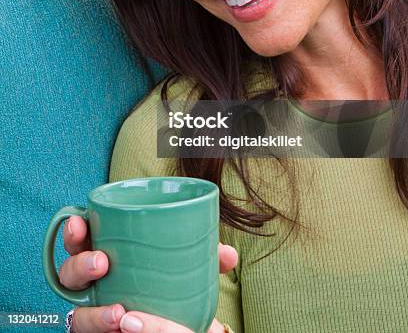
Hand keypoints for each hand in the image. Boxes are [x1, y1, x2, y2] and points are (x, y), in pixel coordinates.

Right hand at [60, 215, 237, 331]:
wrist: (179, 332)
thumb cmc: (175, 299)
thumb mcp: (189, 278)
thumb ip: (204, 264)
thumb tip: (227, 255)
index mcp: (110, 259)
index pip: (83, 242)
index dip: (74, 231)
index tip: (81, 221)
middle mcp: (96, 287)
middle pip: (69, 274)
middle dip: (79, 265)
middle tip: (102, 262)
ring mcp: (95, 316)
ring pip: (77, 313)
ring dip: (92, 311)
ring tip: (116, 312)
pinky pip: (85, 332)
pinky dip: (98, 327)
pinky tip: (118, 324)